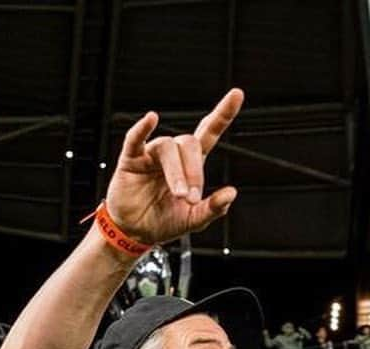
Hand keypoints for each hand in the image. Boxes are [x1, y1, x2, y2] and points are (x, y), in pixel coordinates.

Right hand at [104, 90, 242, 246]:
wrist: (137, 233)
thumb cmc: (165, 221)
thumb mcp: (194, 220)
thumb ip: (213, 208)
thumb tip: (232, 193)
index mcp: (191, 164)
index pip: (209, 132)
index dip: (222, 114)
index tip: (237, 94)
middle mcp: (173, 154)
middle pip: (189, 144)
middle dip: (194, 172)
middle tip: (191, 198)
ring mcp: (151, 154)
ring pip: (168, 148)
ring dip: (176, 172)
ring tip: (179, 196)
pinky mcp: (131, 159)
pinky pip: (136, 139)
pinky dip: (143, 128)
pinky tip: (150, 119)